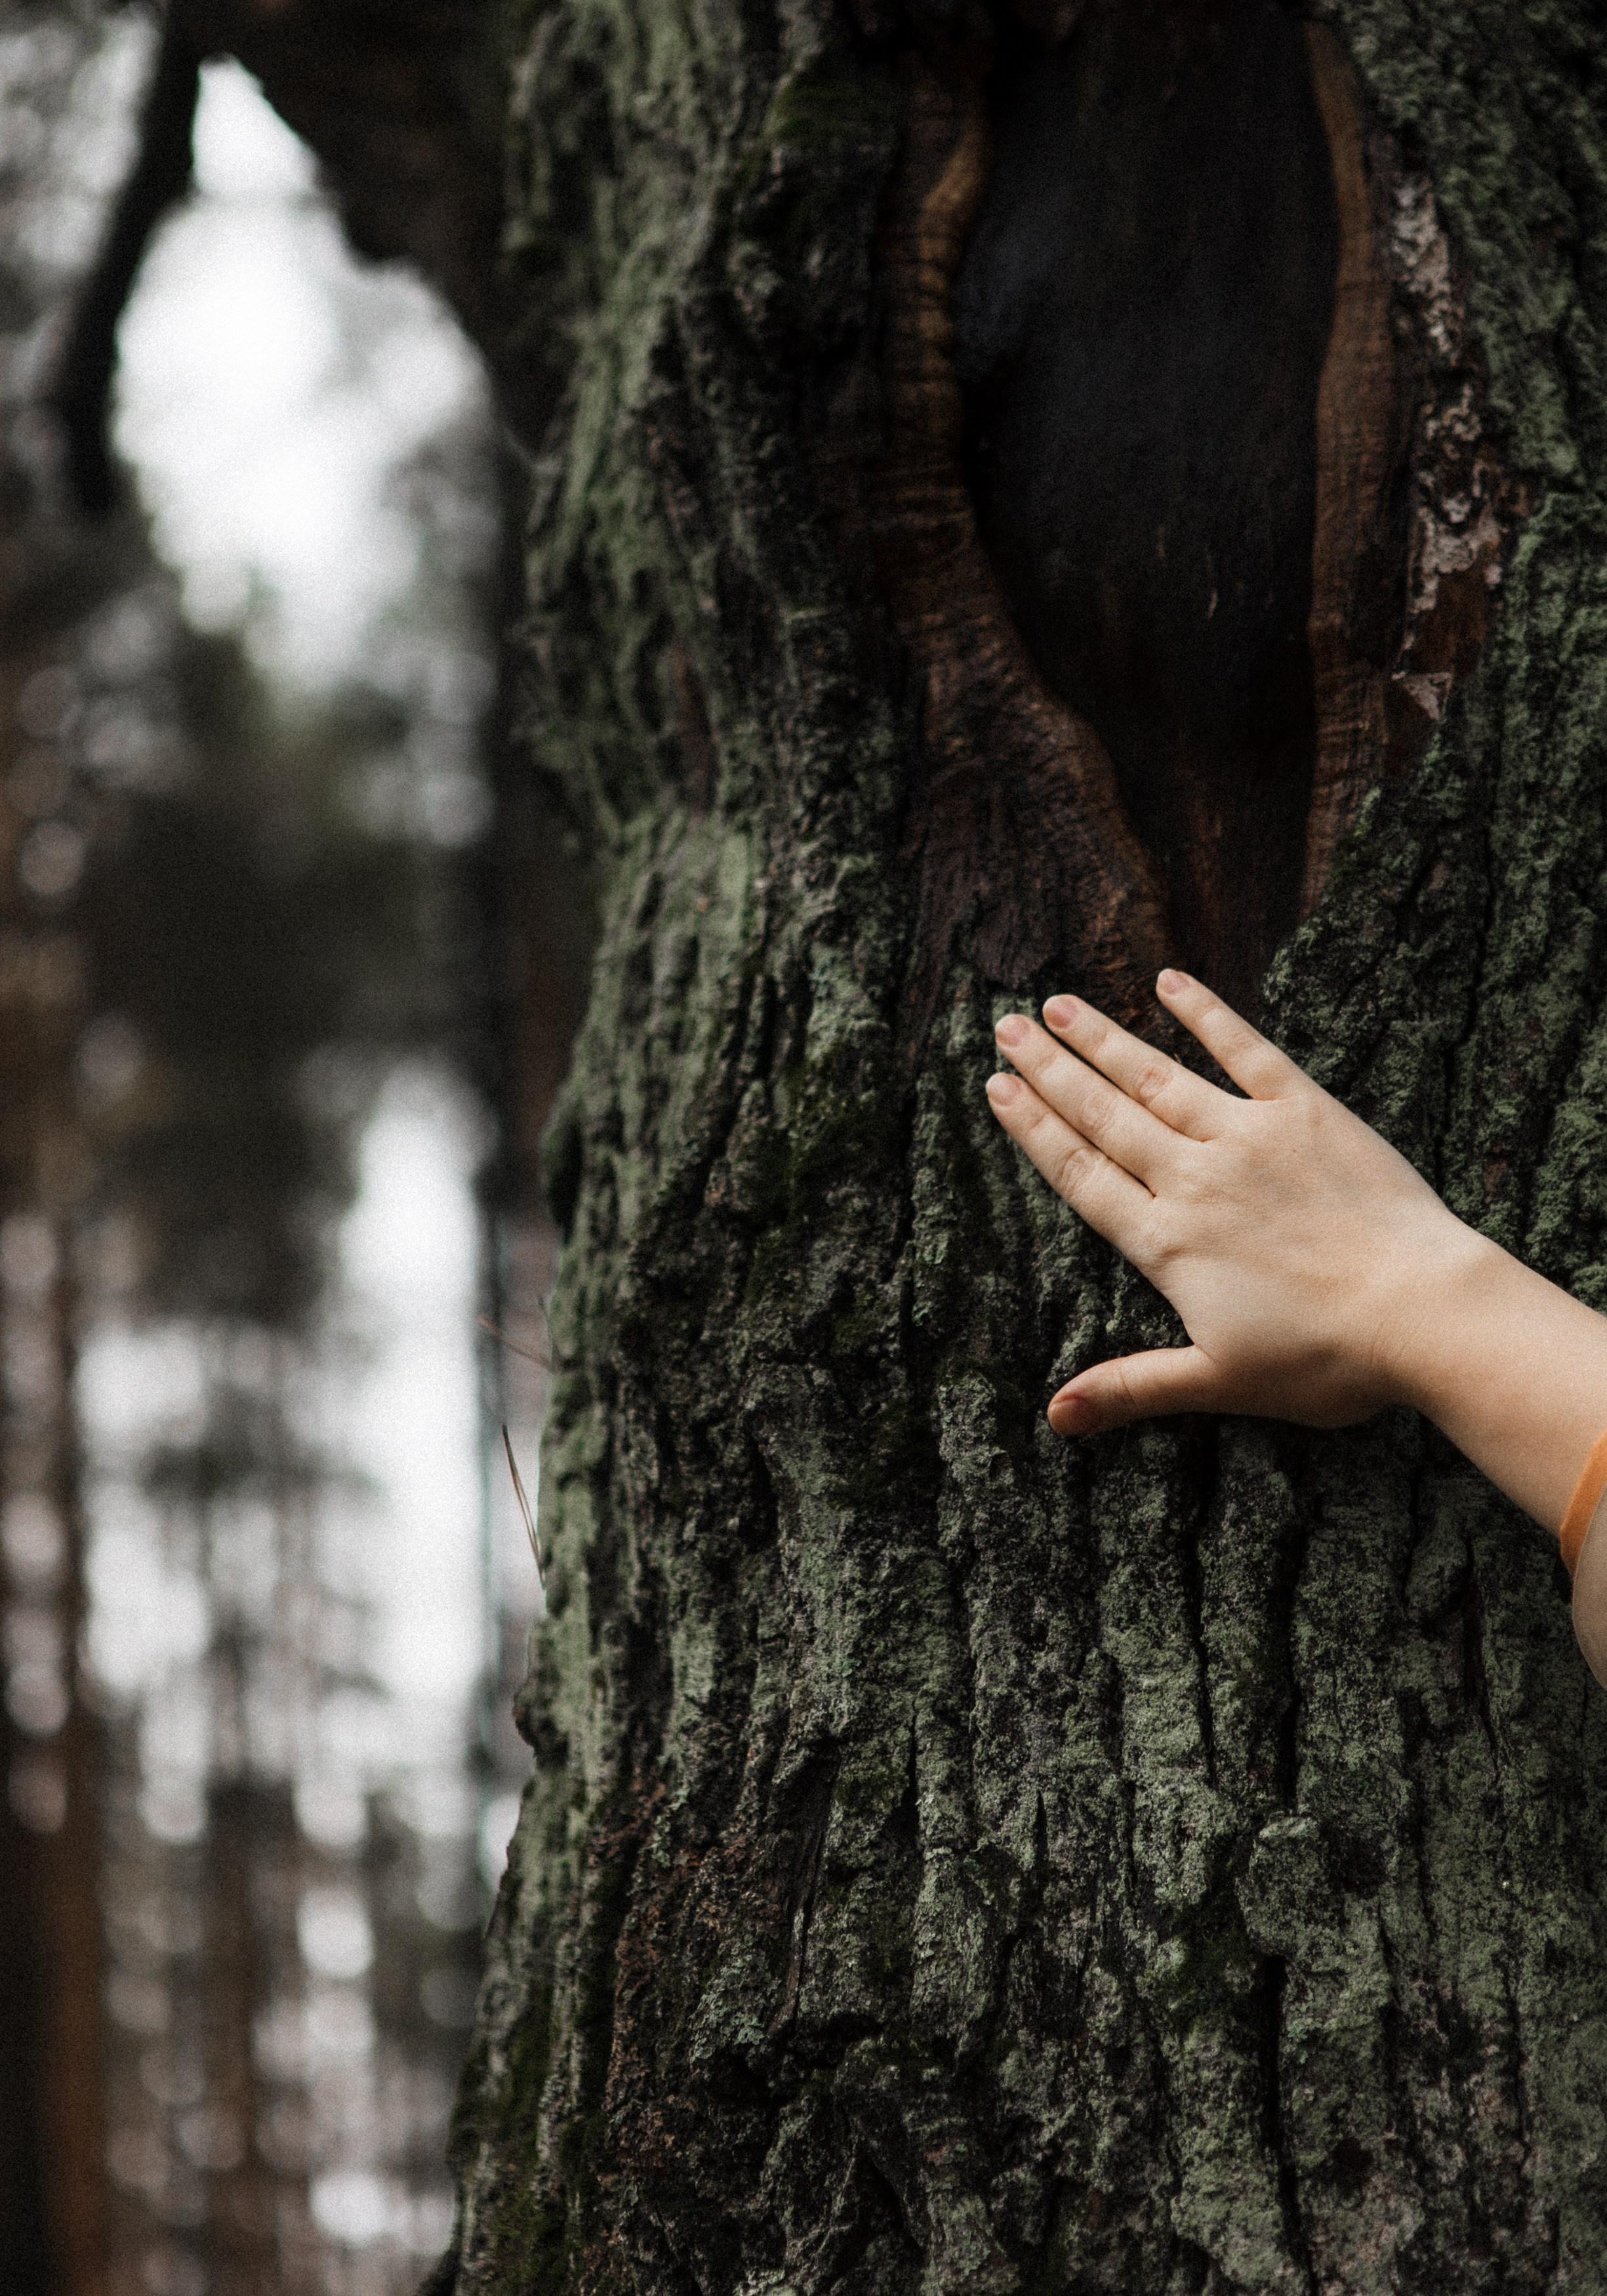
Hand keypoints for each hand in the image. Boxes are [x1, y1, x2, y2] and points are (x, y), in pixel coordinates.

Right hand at [985, 969, 1488, 1436]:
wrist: (1422, 1312)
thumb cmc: (1326, 1359)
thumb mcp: (1218, 1382)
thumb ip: (1131, 1388)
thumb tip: (1055, 1417)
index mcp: (1167, 1243)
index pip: (1081, 1175)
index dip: (1033, 1130)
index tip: (995, 1089)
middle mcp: (1194, 1179)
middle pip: (1104, 1116)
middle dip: (1049, 1070)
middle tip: (1006, 1026)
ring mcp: (1248, 1138)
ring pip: (1156, 1077)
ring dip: (1102, 1038)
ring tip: (1058, 1004)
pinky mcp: (1306, 1112)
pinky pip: (1245, 1050)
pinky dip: (1206, 1014)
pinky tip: (1170, 982)